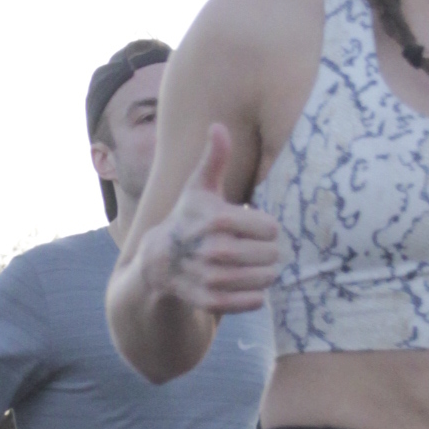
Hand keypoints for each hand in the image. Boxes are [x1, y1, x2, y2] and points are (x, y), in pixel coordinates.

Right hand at [145, 125, 282, 314]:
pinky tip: (250, 286)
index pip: (270, 228)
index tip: (257, 227)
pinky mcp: (209, 300)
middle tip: (261, 250)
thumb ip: (214, 158)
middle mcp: (212, 249)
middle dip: (269, 252)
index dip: (267, 227)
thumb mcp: (199, 187)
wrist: (159, 259)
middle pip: (269, 254)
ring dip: (265, 274)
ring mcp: (209, 276)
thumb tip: (217, 126)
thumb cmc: (188, 218)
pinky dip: (254, 296)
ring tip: (259, 267)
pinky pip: (249, 301)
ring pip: (262, 279)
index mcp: (216, 218)